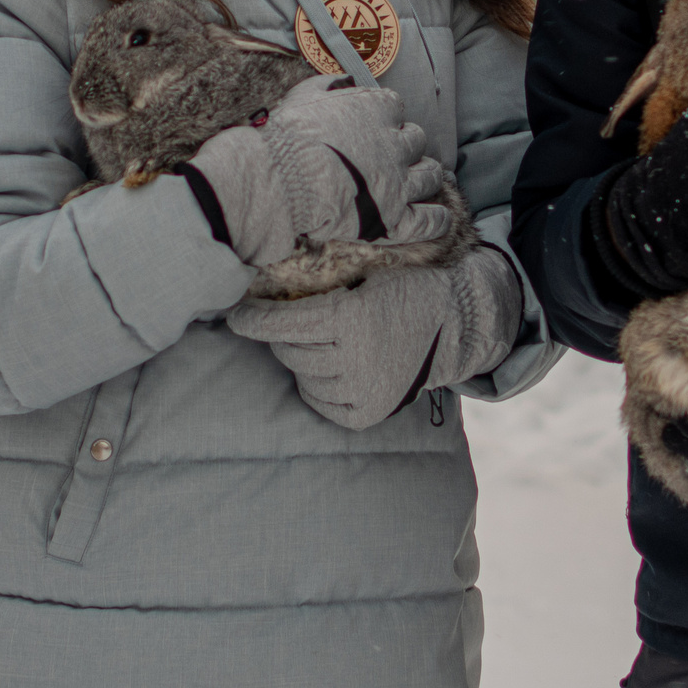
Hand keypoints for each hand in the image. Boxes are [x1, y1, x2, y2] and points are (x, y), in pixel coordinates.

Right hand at [187, 77, 457, 268]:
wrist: (283, 182)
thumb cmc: (289, 139)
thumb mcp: (303, 97)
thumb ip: (328, 86)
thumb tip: (342, 81)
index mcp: (375, 111)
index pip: (394, 106)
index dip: (384, 117)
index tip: (373, 125)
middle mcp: (394, 145)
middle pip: (416, 140)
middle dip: (405, 146)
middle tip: (391, 155)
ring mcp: (399, 183)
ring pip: (430, 176)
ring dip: (426, 176)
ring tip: (419, 180)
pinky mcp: (396, 219)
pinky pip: (430, 221)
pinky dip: (438, 220)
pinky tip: (440, 217)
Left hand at [227, 246, 523, 429]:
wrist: (452, 325)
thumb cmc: (402, 289)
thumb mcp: (365, 274)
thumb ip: (323, 281)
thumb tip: (262, 280)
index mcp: (350, 318)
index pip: (283, 323)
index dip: (253, 320)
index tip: (235, 314)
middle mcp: (354, 359)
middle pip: (288, 351)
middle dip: (279, 336)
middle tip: (283, 321)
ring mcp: (362, 391)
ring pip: (302, 377)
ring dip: (301, 359)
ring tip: (320, 342)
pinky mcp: (366, 414)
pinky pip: (320, 402)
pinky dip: (316, 384)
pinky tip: (330, 367)